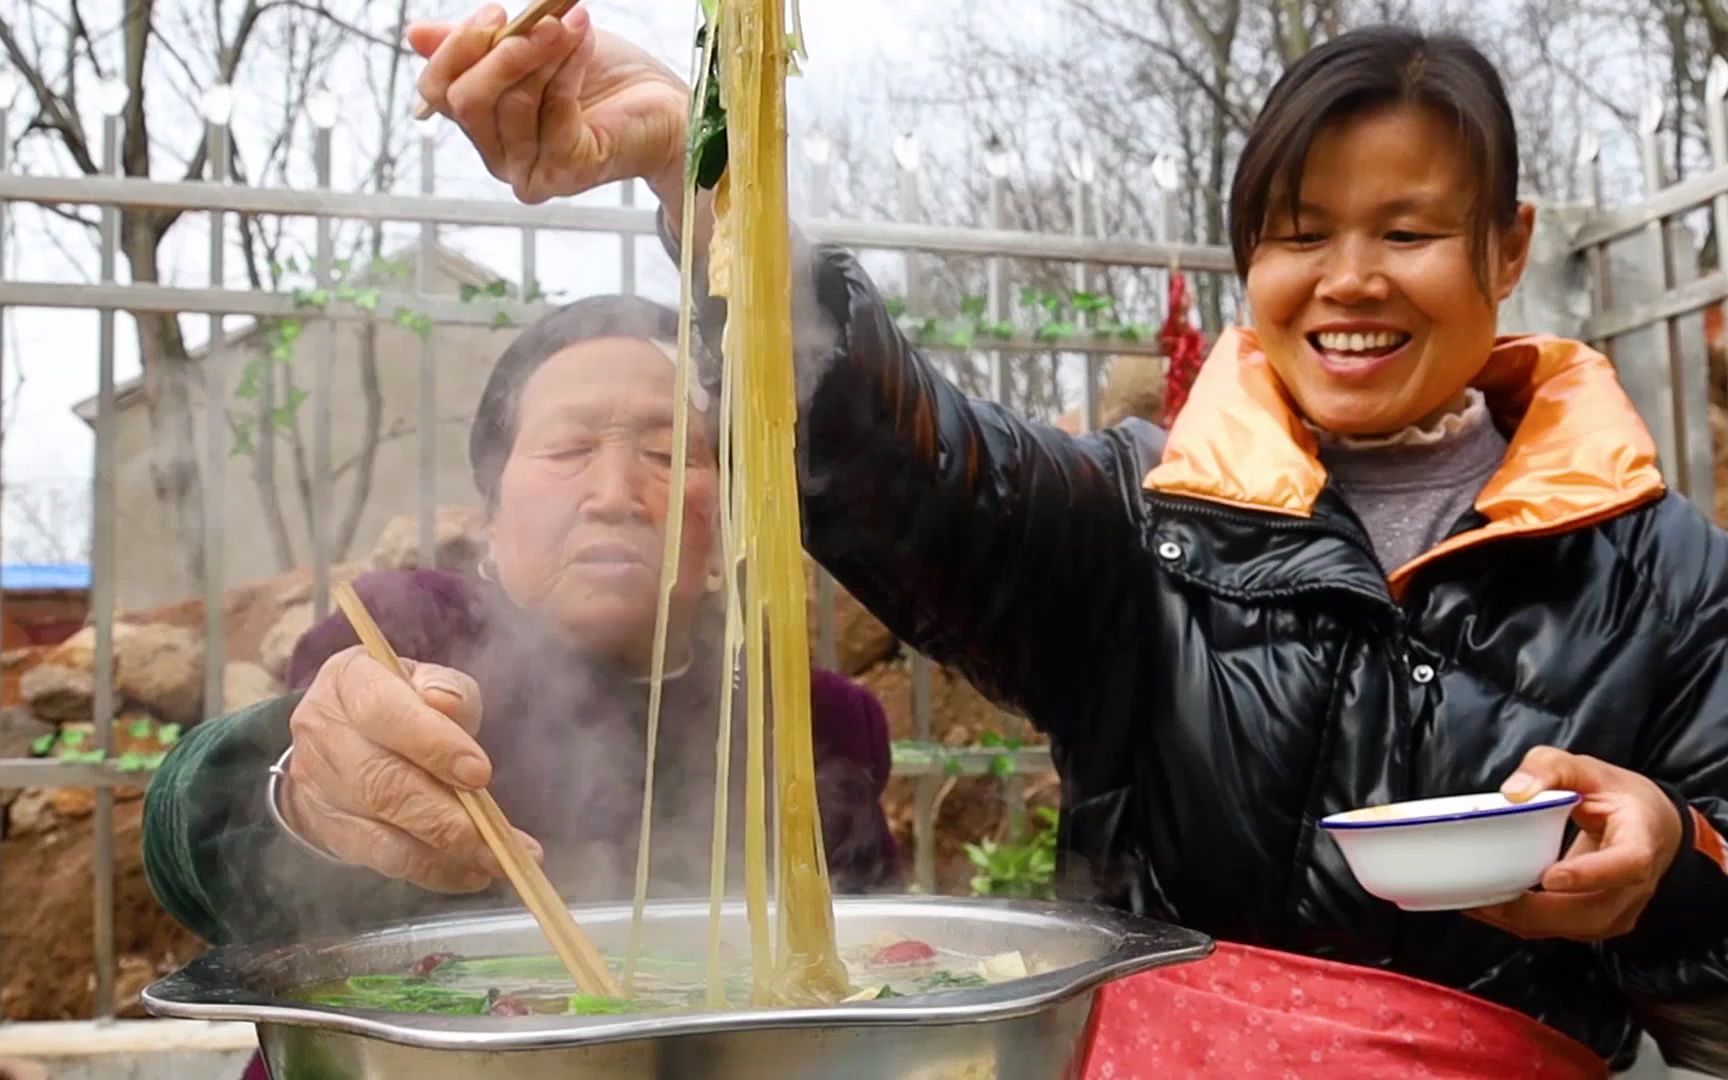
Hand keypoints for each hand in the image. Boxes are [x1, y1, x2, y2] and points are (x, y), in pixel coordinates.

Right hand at [282, 646, 542, 892]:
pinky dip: (433, 870)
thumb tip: (447, 704)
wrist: (341, 734)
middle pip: (383, 783)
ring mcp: (317, 786)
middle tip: (502, 838)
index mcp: (348, 682)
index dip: (434, 745)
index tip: (481, 773)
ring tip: (499, 862)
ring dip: (447, 852)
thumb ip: (446, 690)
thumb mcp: (426, 681)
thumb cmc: (401, 702)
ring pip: (382, 829)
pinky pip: (381, 858)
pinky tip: (473, 872)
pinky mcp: (326, 828)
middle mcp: (322, 732)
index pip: (384, 713)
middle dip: (448, 817)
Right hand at [407, 4, 690, 208]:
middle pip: (466, 102)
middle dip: (501, 51)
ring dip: (543, 52)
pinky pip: (553, 110)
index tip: (496, 12)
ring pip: (511, 104)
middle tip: (540, 18)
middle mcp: (499, 156)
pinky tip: (584, 42)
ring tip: (574, 23)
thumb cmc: (602, 78)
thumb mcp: (534, 48)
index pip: (437, 93)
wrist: (664, 108)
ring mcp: (530, 170)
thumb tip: (414, 35)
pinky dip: (568, 68)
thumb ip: (480, 45)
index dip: (456, 49)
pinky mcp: (565, 172)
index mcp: (483, 125)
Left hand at [1467, 747, 1681, 940]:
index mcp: (1641, 841)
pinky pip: (1561, 929)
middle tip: (1487, 896)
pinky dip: (1525, 922)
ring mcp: (1619, 909)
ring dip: (1524, 920)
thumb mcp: (1586, 769)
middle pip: (1592, 912)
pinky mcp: (1598, 920)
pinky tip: (1492, 906)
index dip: (1589, 875)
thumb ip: (1548, 768)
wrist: (1651, 826)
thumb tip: (1513, 791)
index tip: (1550, 876)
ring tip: (1478, 902)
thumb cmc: (1620, 797)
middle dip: (1536, 910)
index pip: (1627, 865)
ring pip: (1573, 928)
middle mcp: (1635, 885)